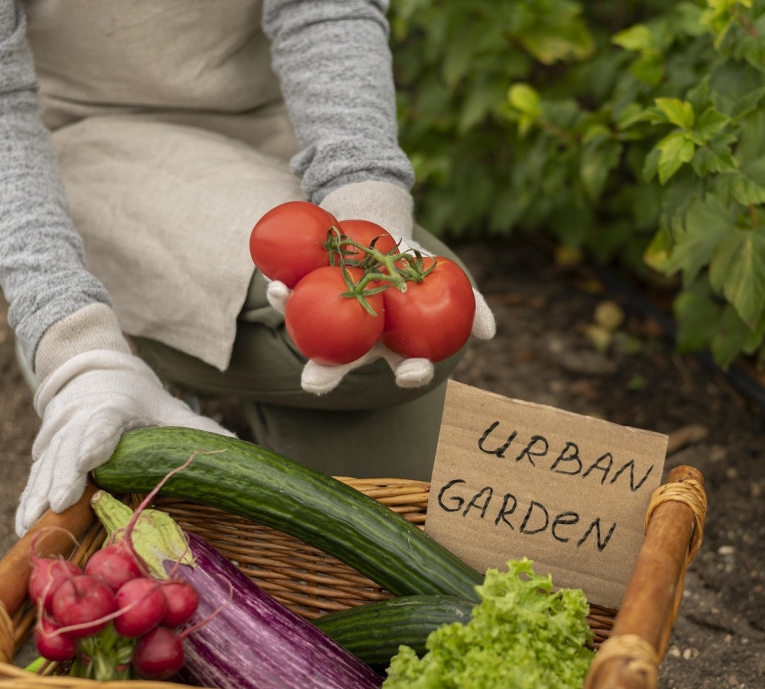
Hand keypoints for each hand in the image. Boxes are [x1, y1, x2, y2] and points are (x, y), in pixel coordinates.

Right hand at [15, 348, 233, 535]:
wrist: (91, 375)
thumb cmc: (138, 400)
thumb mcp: (168, 409)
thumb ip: (197, 429)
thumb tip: (237, 444)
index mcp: (114, 407)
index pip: (106, 423)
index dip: (98, 440)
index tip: (91, 458)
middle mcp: (81, 421)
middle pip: (71, 449)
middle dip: (65, 475)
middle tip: (62, 501)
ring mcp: (60, 439)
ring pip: (47, 466)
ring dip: (39, 494)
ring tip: (33, 523)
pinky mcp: (46, 454)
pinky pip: (35, 478)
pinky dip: (27, 500)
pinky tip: (22, 526)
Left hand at [268, 278, 493, 394]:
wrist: (380, 231)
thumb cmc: (416, 266)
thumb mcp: (447, 280)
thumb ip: (472, 306)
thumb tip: (489, 333)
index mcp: (393, 346)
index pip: (403, 368)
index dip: (407, 374)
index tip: (412, 370)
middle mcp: (356, 341)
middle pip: (342, 364)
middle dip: (325, 376)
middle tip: (313, 381)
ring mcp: (327, 320)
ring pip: (308, 331)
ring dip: (292, 323)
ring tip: (282, 306)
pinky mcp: (304, 295)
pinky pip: (292, 296)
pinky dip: (282, 290)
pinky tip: (275, 282)